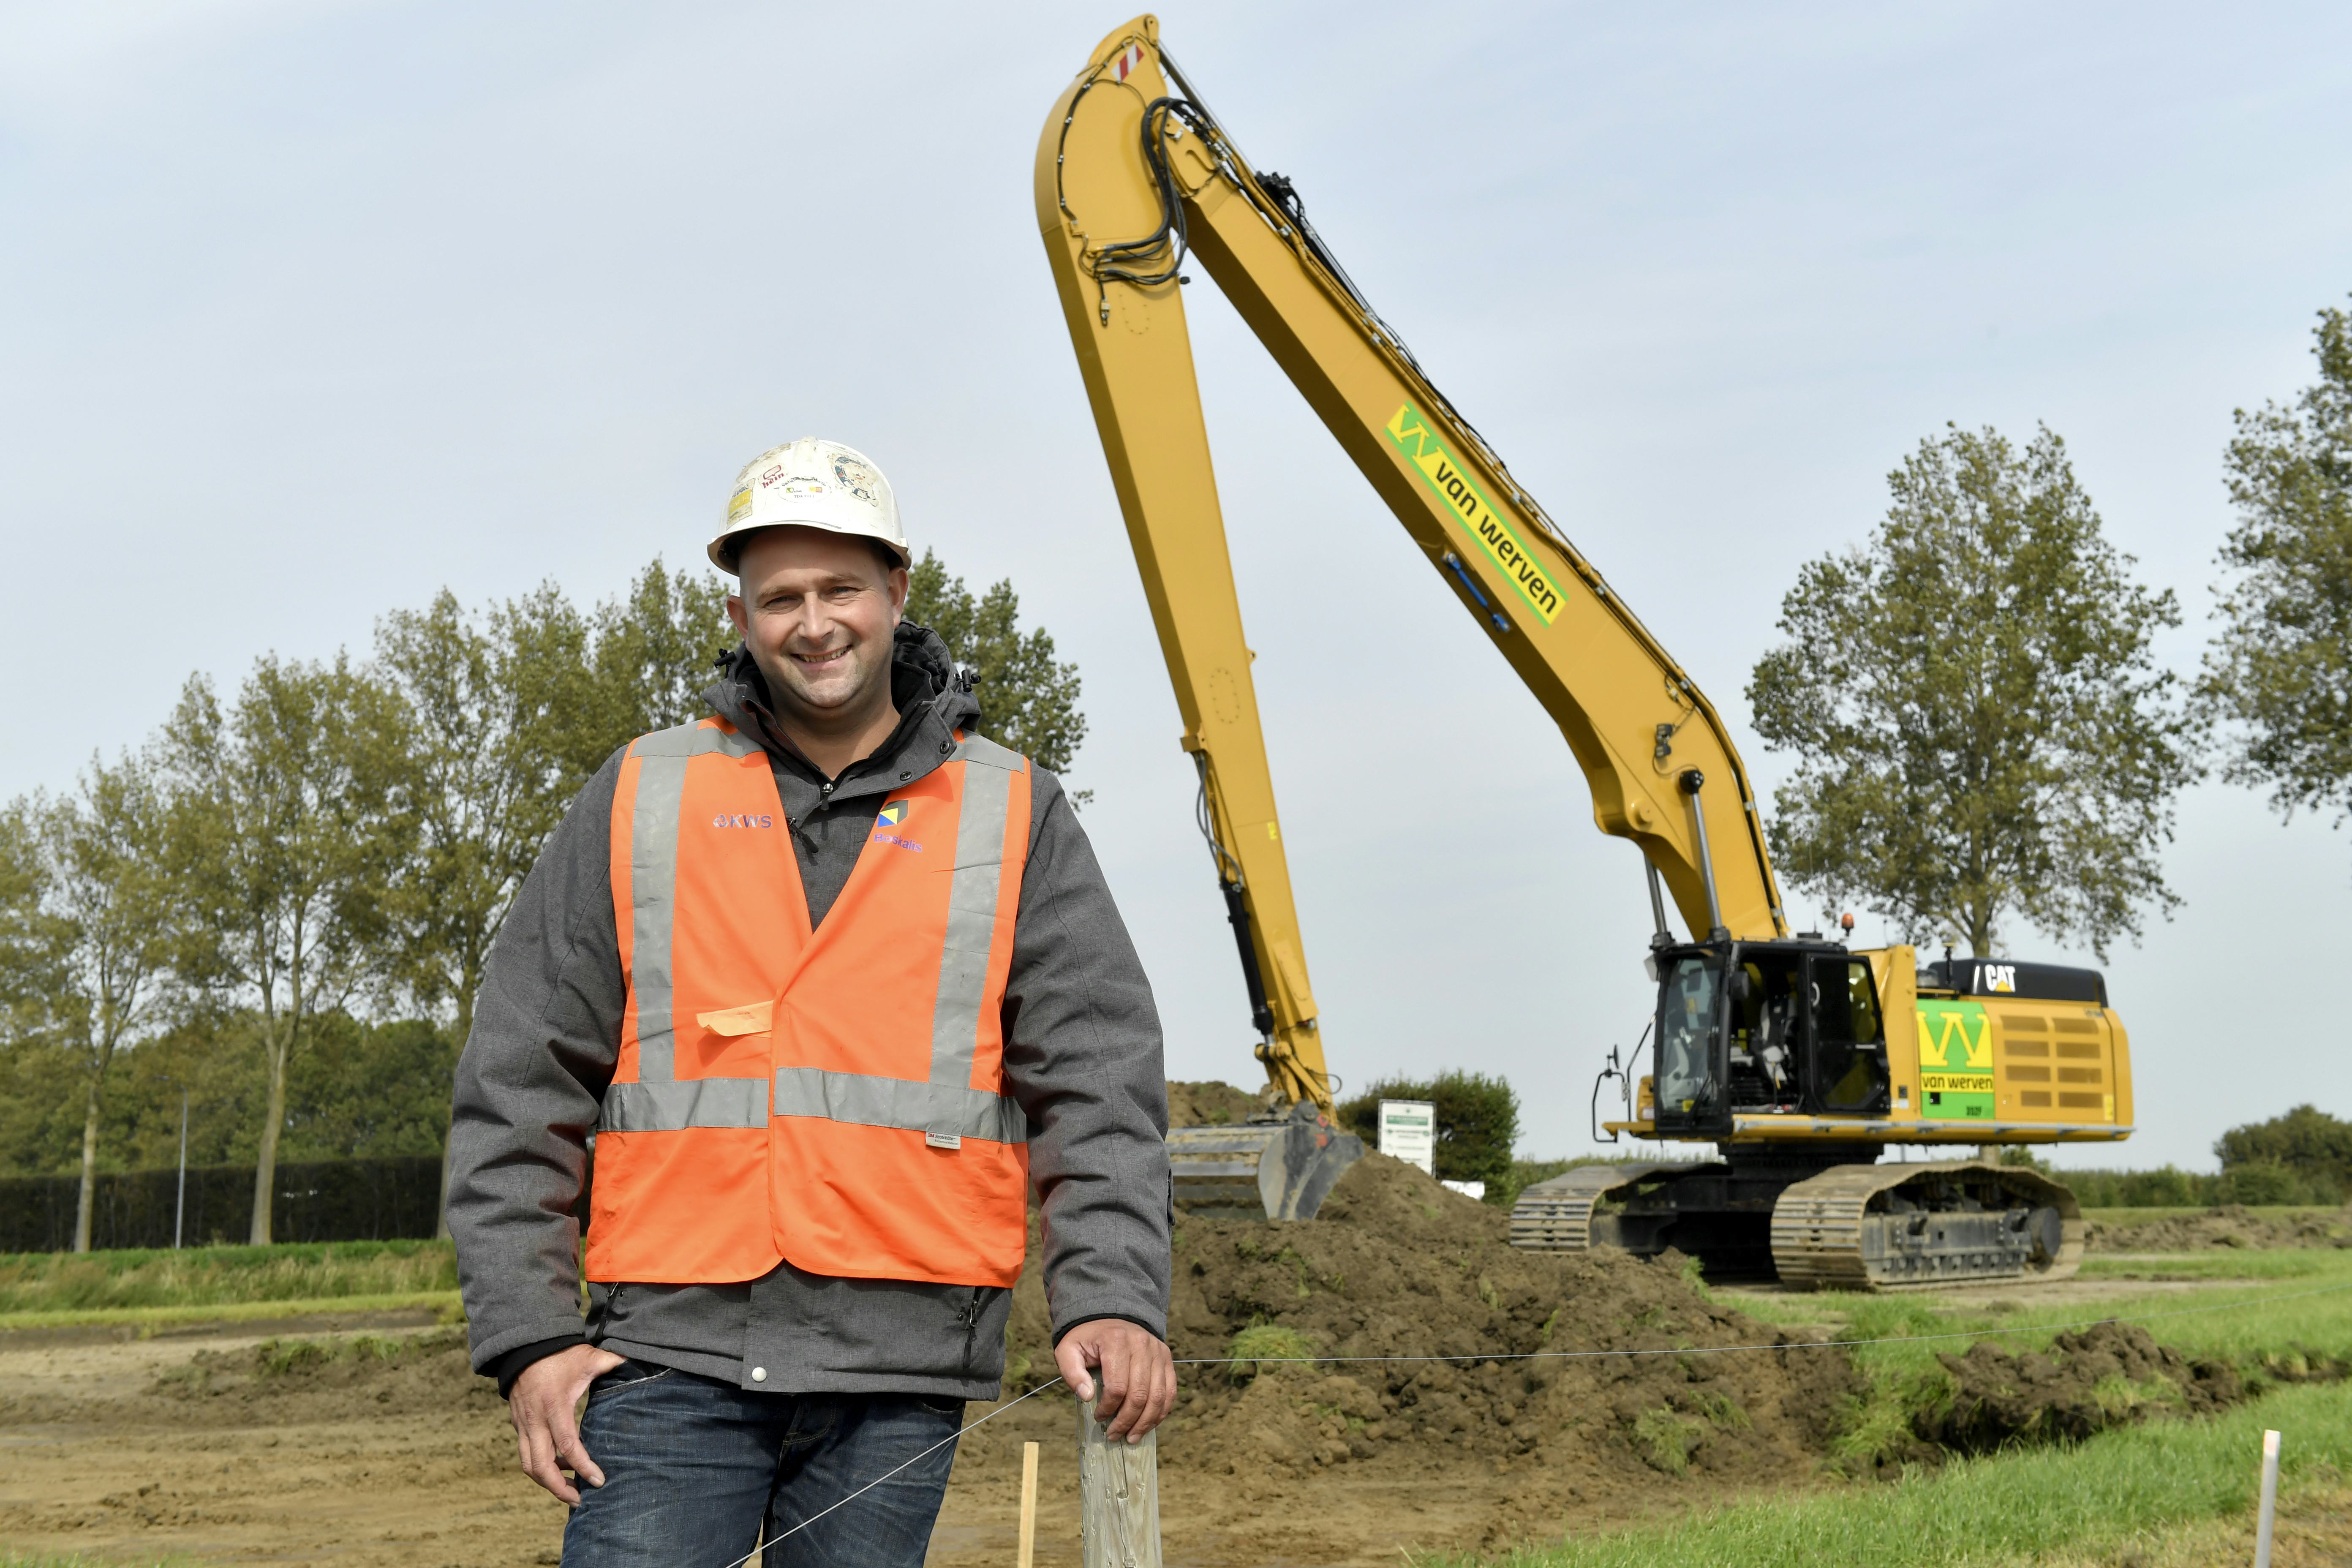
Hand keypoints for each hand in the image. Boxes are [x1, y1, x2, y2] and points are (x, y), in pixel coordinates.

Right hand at [509, 1343, 626, 1503]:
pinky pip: (525, 1454)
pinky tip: (558, 1467)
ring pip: (528, 1465)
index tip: (599, 1481)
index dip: (583, 1467)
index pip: (568, 1446)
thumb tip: (635, 1363)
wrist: (525, 1347)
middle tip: (580, 1500)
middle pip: (540, 1467)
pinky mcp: (518, 1425)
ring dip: (547, 1482)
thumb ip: (613, 1362)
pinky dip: (539, 1466)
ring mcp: (523, 1424)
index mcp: (555, 1407)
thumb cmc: (561, 1354)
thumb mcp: (589, 1357)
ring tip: (569, 1491)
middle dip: (559, 1488)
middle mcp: (535, 1420)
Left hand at [1052, 1319, 1175, 1444]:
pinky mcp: (1166, 1358)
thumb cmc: (1087, 1339)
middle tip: (1114, 1435)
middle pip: (1139, 1394)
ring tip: (1132, 1437)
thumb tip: (1088, 1397)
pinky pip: (1170, 1390)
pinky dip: (1161, 1411)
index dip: (1108, 1408)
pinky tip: (1148, 1424)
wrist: (1110, 1315)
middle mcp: (1141, 1344)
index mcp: (1116, 1341)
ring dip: (1145, 1422)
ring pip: (1158, 1396)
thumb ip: (1072, 1373)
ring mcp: (1157, 1351)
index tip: (1098, 1417)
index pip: (1117, 1386)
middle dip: (1127, 1421)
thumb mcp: (1068, 1350)